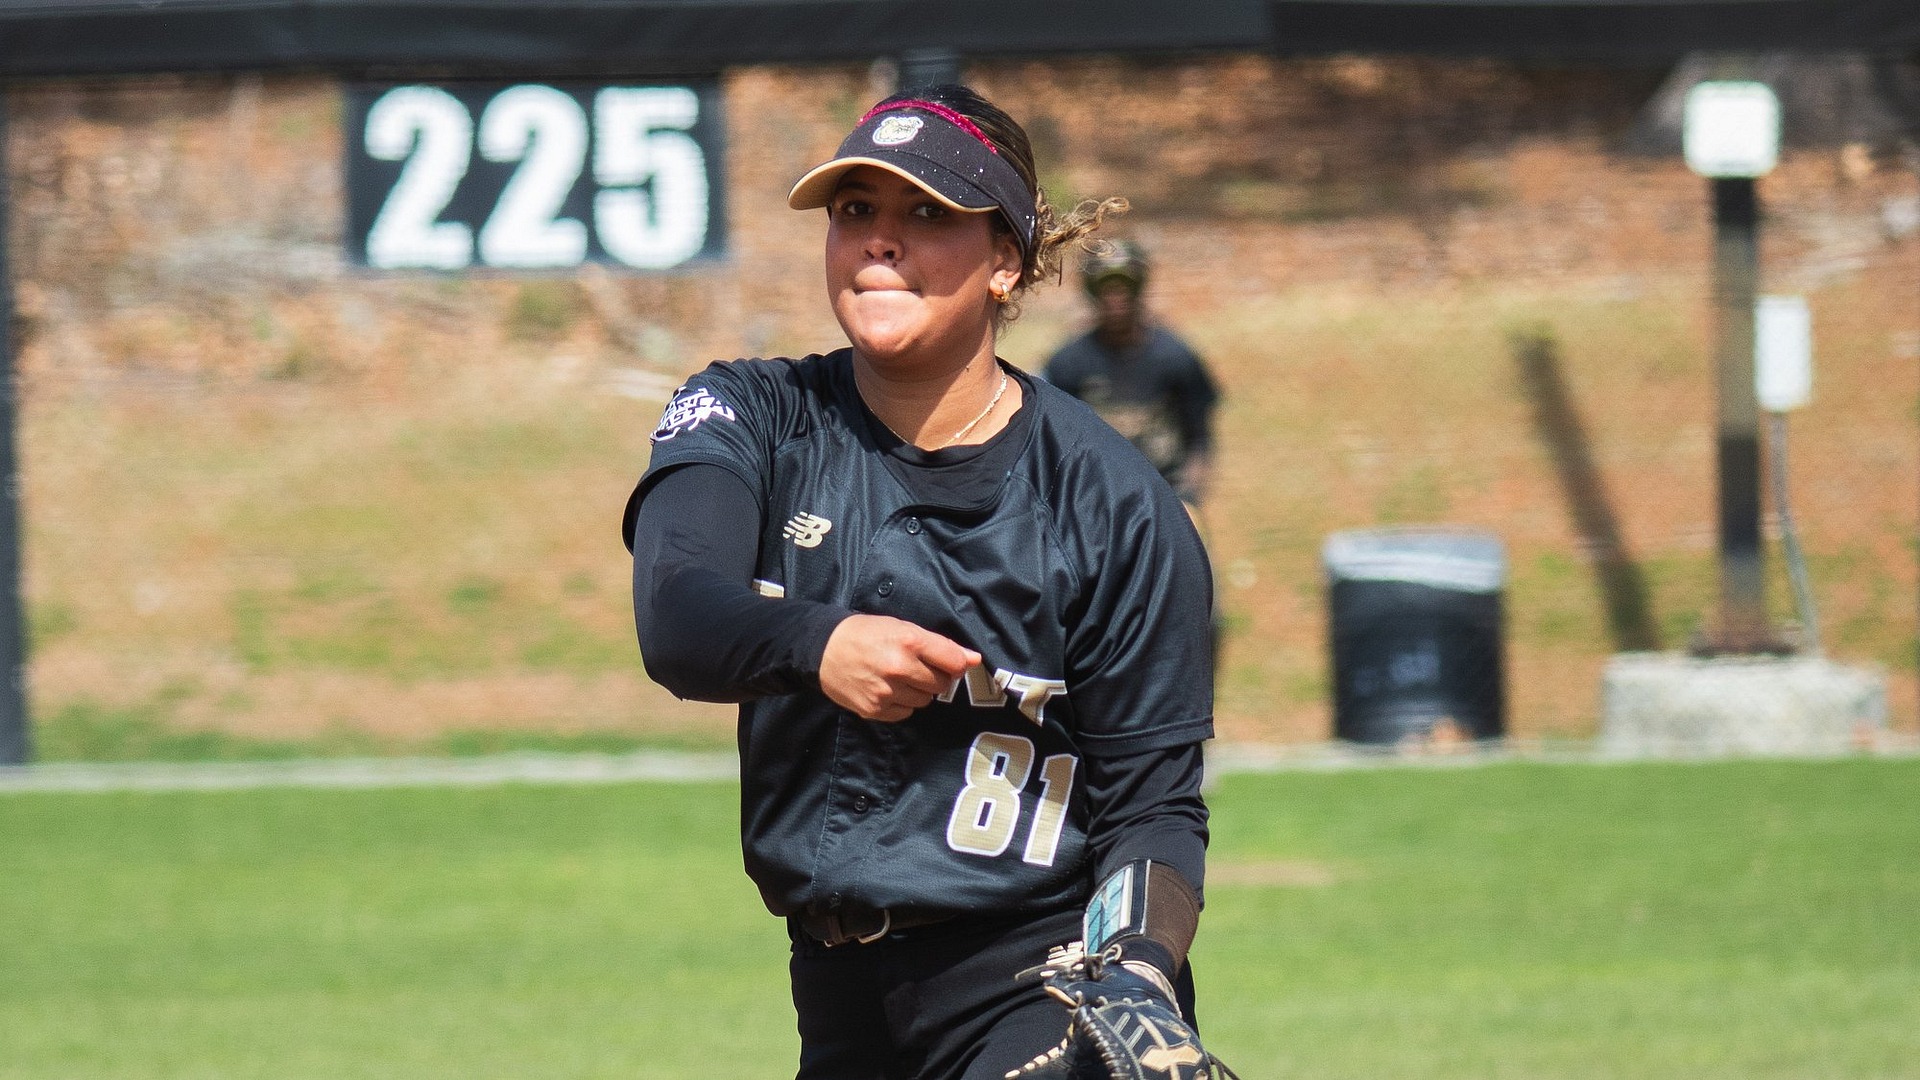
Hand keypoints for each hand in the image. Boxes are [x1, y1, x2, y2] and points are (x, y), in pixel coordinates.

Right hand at [820, 614, 980, 721]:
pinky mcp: (875, 710)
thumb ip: (940, 645)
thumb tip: (974, 660)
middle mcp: (900, 668)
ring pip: (925, 701)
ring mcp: (886, 692)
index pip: (954, 663)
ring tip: (898, 677)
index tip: (949, 662)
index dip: (956, 663)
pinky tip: (887, 689)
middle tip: (916, 667)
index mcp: (909, 642)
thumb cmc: (867, 634)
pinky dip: (901, 703)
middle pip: (942, 684)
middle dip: (934, 676)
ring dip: (917, 691)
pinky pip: (906, 713)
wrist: (822, 650)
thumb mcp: (903, 628)